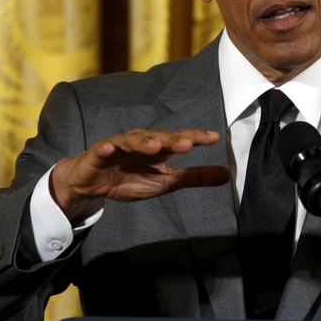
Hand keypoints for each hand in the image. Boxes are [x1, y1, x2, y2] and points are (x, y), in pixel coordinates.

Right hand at [51, 128, 229, 221]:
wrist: (93, 183)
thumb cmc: (130, 178)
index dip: (196, 138)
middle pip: (159, 138)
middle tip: (187, 144)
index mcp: (159, 148)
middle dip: (172, 140)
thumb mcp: (165, 182)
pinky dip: (106, 148)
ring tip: (155, 146)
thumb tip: (227, 175)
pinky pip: (102, 150)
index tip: (214, 138)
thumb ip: (194, 177)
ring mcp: (118, 146)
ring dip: (143, 142)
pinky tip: (109, 148)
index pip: (180, 140)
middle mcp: (140, 142)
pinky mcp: (98, 155)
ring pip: (132, 141)